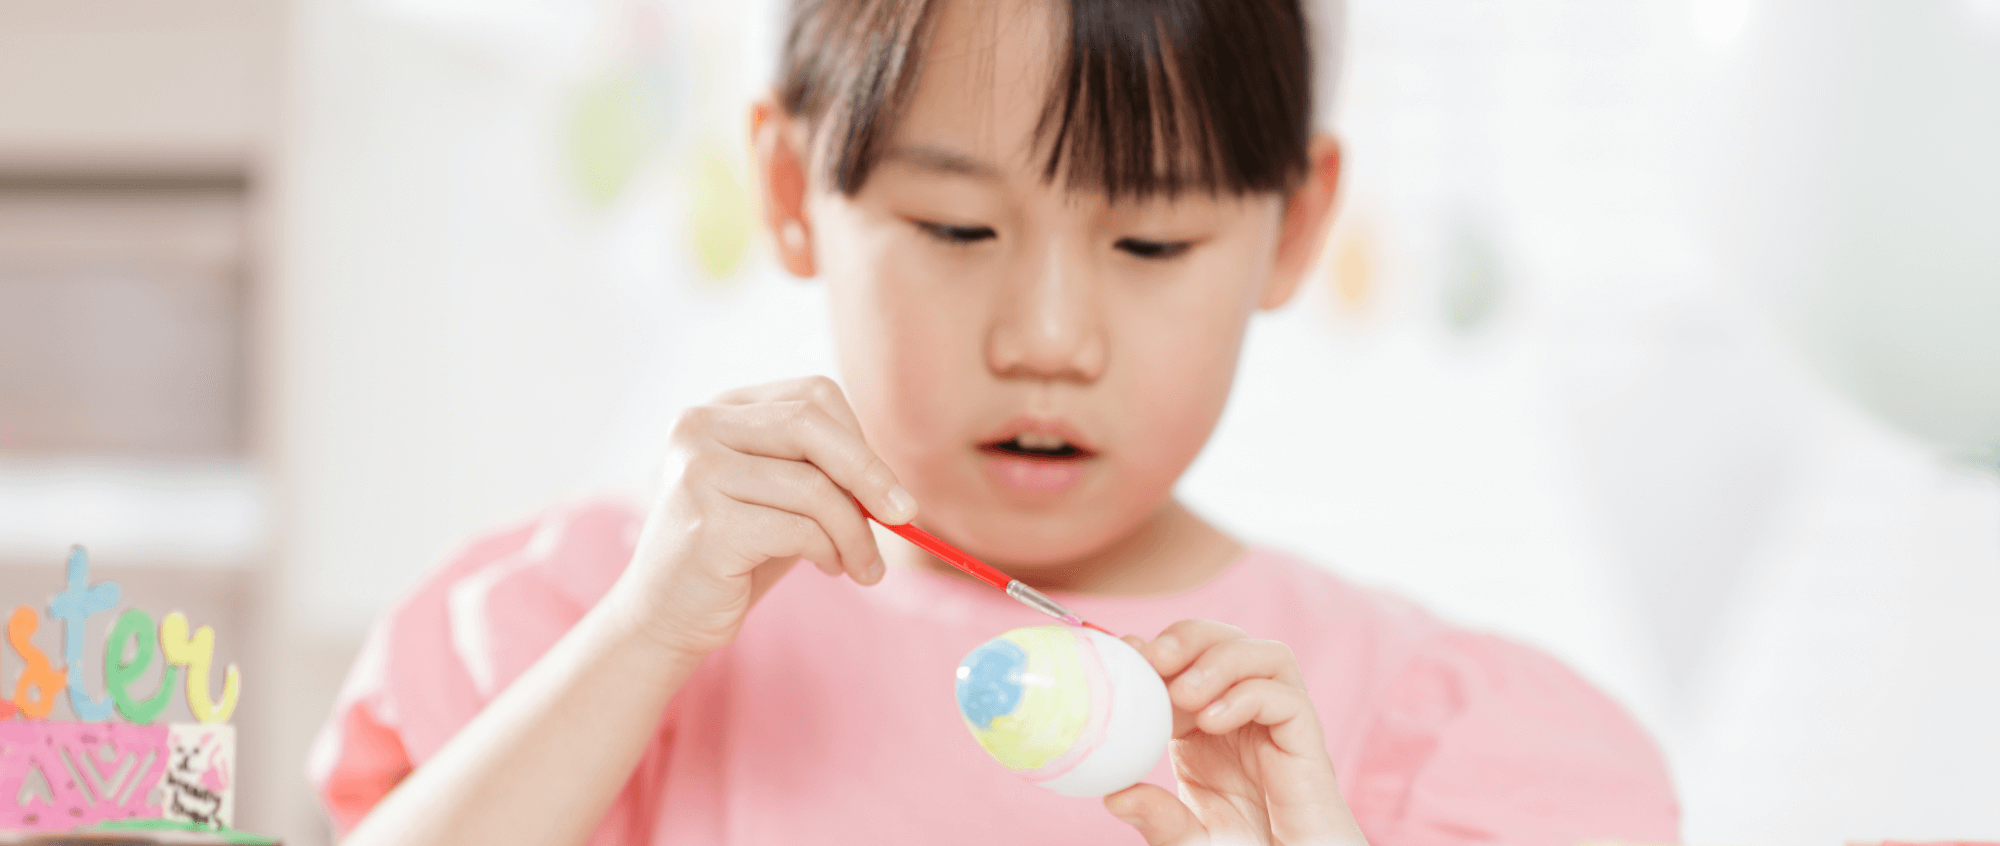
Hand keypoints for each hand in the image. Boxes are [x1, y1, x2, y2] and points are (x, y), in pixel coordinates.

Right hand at [605, 376, 915, 658]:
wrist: (666, 617)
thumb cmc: (736, 555)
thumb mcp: (782, 499)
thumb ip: (824, 473)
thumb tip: (893, 484)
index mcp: (720, 410)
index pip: (813, 397)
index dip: (859, 442)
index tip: (885, 490)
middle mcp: (699, 428)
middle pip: (811, 423)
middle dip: (869, 473)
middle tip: (903, 516)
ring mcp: (697, 472)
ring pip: (813, 486)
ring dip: (855, 532)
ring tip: (861, 563)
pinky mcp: (707, 523)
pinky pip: (799, 529)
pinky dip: (830, 551)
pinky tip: (830, 569)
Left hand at [1106, 620, 1367, 845]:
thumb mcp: (1187, 839)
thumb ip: (1157, 818)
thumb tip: (1114, 796)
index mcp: (1207, 730)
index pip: (1188, 663)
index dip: (1158, 651)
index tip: (1125, 652)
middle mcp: (1246, 719)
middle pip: (1228, 642)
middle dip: (1189, 637)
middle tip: (1153, 657)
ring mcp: (1280, 730)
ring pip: (1266, 656)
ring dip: (1221, 658)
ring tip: (1184, 692)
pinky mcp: (1309, 747)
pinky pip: (1288, 698)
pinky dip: (1248, 694)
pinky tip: (1213, 720)